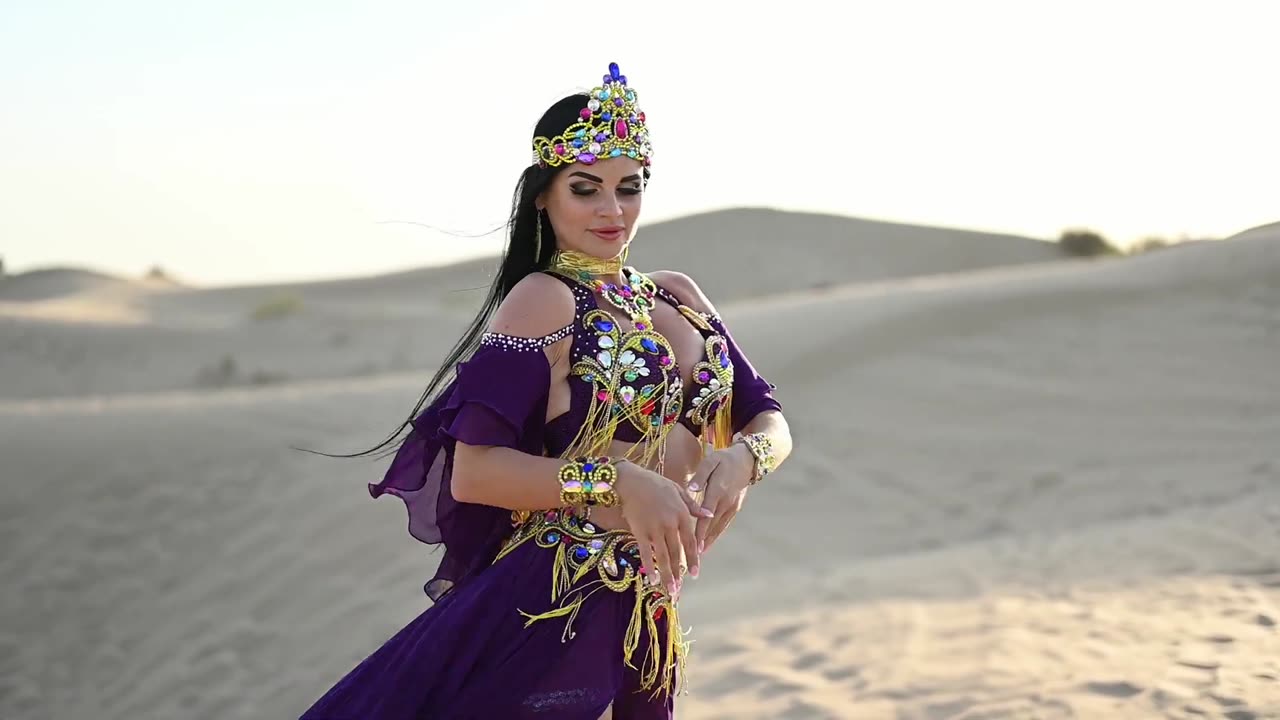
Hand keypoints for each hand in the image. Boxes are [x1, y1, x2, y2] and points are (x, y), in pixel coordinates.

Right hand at [616, 461, 711, 595]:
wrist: (632, 481)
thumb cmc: (655, 484)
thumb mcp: (678, 491)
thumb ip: (693, 506)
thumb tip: (709, 514)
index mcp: (682, 515)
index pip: (691, 542)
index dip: (694, 559)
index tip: (696, 574)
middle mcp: (670, 524)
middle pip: (677, 553)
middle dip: (679, 573)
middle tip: (680, 590)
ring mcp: (655, 529)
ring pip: (663, 556)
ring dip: (667, 575)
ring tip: (670, 590)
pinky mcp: (640, 532)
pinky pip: (646, 553)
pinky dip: (649, 567)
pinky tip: (652, 579)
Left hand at [691, 442, 755, 554]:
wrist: (746, 460)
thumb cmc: (724, 459)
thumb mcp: (710, 461)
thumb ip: (700, 476)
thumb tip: (690, 488)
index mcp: (718, 491)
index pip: (706, 514)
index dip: (700, 530)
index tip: (694, 544)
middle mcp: (726, 502)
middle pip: (712, 525)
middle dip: (702, 541)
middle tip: (692, 555)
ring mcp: (732, 506)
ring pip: (719, 527)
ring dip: (710, 541)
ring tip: (699, 555)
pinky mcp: (735, 508)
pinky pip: (724, 524)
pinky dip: (716, 534)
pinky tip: (709, 542)